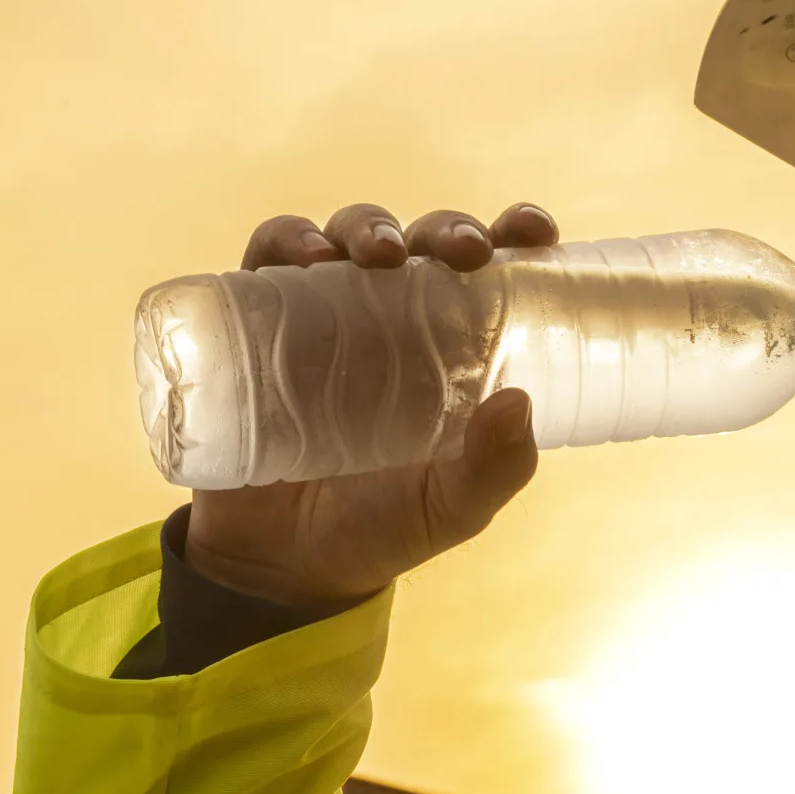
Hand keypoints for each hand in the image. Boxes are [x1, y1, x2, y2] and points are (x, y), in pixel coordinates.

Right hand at [182, 202, 560, 606]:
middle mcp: (396, 316)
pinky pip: (267, 262)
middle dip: (447, 229)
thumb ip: (495, 468)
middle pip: (426, 242)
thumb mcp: (454, 507)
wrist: (279, 568)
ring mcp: (326, 314)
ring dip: (368, 226)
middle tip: (465, 252)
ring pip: (350, 237)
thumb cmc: (383, 526)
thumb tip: (518, 402)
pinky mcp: (259, 324)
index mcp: (456, 344)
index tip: (535, 231)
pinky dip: (285, 242)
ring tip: (381, 254)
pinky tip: (303, 259)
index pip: (494, 271)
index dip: (516, 233)